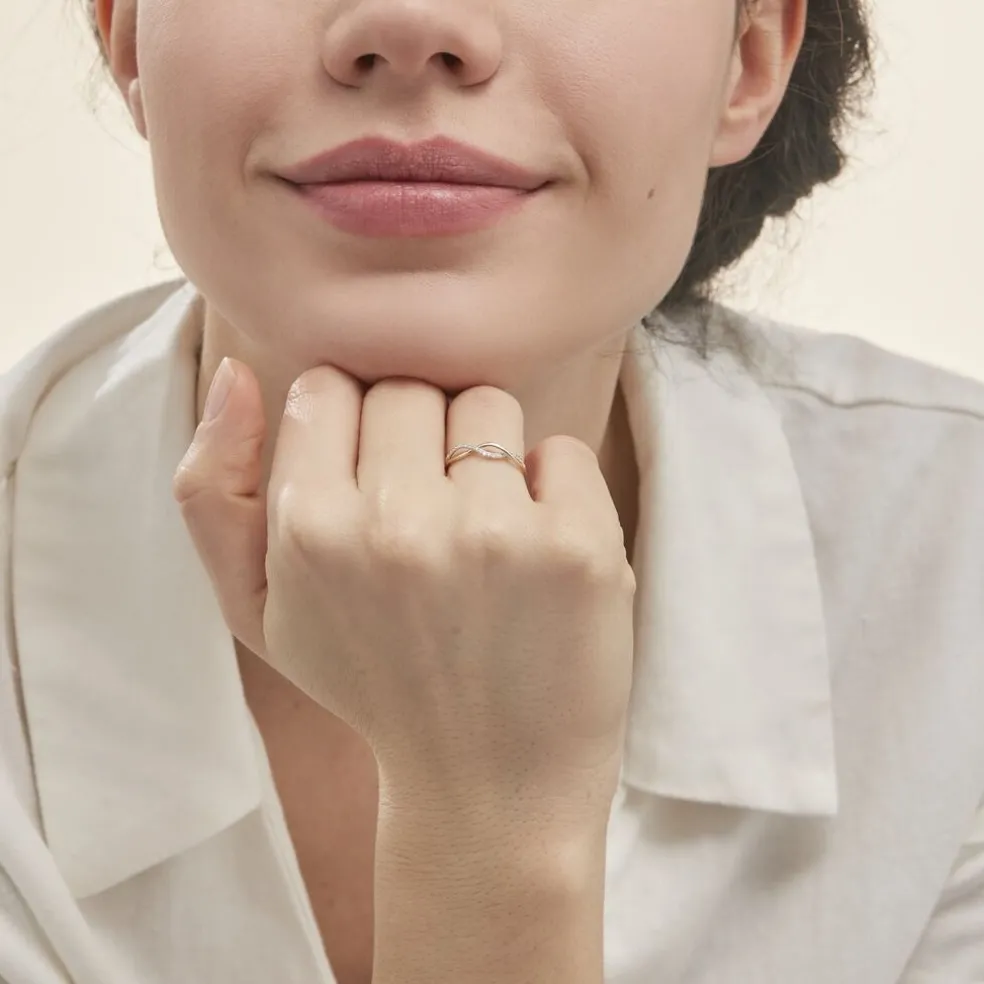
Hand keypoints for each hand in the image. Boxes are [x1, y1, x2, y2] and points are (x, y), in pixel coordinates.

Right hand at [174, 357, 635, 820]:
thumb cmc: (372, 684)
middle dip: (416, 439)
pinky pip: (562, 450)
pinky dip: (554, 490)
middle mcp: (399, 526)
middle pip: (407, 388)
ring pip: (486, 405)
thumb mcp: (257, 609)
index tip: (367, 484)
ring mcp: (496, 534)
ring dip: (486, 459)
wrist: (489, 787)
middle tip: (428, 522)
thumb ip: (213, 492)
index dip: (346, 429)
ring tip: (482, 539)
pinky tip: (537, 558)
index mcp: (308, 532)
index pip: (326, 386)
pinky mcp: (580, 548)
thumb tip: (235, 372)